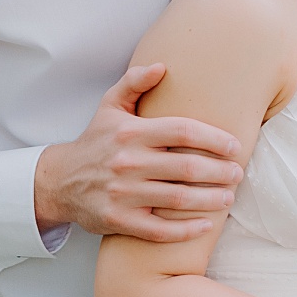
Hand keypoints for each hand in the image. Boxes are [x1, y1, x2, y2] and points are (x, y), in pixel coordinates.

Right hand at [33, 64, 244, 240]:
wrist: (58, 182)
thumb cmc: (96, 142)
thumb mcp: (109, 107)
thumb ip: (135, 83)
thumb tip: (162, 66)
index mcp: (131, 133)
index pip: (183, 132)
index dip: (214, 139)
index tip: (234, 146)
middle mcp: (127, 163)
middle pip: (187, 168)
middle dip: (220, 172)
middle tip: (238, 173)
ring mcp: (122, 194)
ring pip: (178, 199)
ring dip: (210, 200)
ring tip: (228, 197)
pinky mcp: (118, 221)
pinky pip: (159, 230)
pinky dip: (185, 230)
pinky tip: (206, 225)